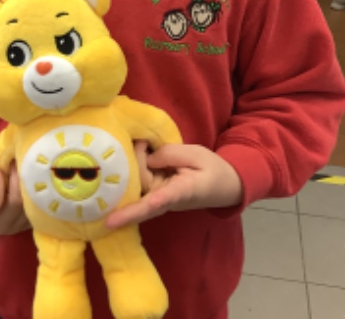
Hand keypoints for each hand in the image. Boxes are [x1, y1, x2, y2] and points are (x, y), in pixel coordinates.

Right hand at [0, 148, 30, 235]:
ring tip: (22, 168)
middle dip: (17, 178)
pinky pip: (37, 208)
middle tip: (14, 161)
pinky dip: (35, 192)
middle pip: (16, 202)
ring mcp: (13, 227)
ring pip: (30, 205)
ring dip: (27, 183)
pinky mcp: (25, 225)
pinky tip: (28, 179)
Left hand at [106, 144, 242, 228]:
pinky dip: (127, 176)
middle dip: (136, 161)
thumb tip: (145, 158)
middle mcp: (167, 201)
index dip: (161, 199)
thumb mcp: (195, 154)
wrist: (221, 187)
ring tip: (142, 144)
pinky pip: (135, 189)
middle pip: (142, 185)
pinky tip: (123, 166)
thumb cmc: (210, 169)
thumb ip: (171, 154)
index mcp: (184, 190)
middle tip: (143, 141)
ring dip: (132, 164)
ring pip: (135, 186)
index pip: (171, 196)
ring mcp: (157, 202)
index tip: (154, 203)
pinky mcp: (152, 198)